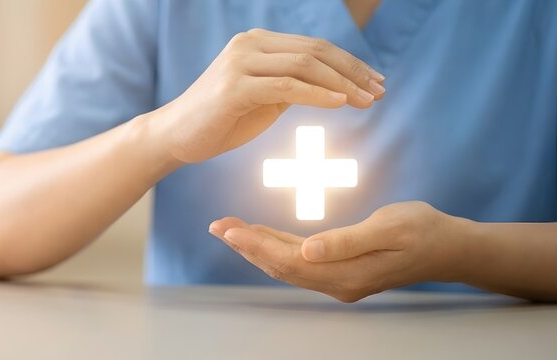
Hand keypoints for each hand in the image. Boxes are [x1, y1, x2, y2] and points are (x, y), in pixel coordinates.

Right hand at [149, 28, 385, 163]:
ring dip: (343, 84)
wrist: (176, 136)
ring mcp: (240, 63)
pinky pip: (287, 87)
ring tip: (368, 101)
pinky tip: (341, 104)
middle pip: (315, 52)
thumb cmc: (220, 120)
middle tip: (380, 92)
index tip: (375, 82)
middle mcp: (249, 44)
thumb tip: (333, 86)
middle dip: (353, 72)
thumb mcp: (263, 98)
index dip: (350, 63)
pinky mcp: (235, 87)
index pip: (314, 47)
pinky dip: (318, 94)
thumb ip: (291, 85)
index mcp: (257, 42)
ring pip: (305, 66)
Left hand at [208, 201, 467, 302]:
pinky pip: (299, 261)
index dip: (256, 245)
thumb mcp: (388, 228)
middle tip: (217, 224)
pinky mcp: (340, 271)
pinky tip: (260, 235)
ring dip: (256, 247)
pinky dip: (276, 247)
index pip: (289, 262)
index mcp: (346, 274)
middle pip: (280, 266)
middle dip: (246, 245)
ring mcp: (338, 279)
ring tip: (229, 227)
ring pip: (286, 264)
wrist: (450, 247)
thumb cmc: (424, 230)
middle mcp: (337, 283)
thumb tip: (308, 251)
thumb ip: (346, 241)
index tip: (229, 229)